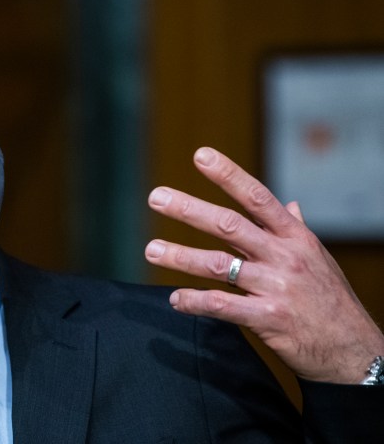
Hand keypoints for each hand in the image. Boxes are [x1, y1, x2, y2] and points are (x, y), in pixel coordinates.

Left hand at [145, 147, 383, 383]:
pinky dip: (195, 302)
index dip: (229, 175)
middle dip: (190, 209)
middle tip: (156, 197)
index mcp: (294, 237)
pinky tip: (174, 298)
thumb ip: (297, 229)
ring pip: (219, 265)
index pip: (257, 197)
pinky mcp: (269, 319)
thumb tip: (290, 203)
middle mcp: (284, 257)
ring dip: (181, 256)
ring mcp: (276, 287)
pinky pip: (223, 306)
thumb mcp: (318, 259)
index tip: (201, 155)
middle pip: (230, 225)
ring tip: (151, 249)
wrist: (354, 351)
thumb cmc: (330, 300)